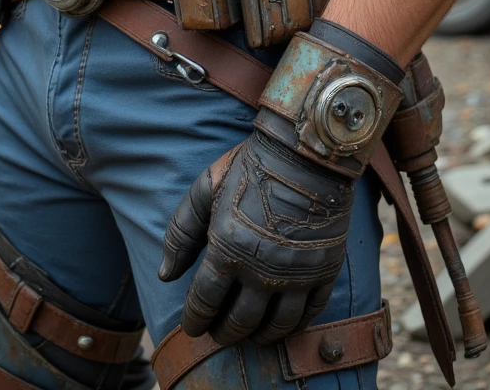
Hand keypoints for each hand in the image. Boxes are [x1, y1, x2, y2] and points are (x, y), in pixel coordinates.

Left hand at [159, 130, 354, 346]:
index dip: (195, 320)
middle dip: (223, 333)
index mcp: (228, 248)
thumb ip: (180, 233)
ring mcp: (296, 274)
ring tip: (249, 333)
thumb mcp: (206, 190)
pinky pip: (308, 315)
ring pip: (275, 327)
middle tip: (218, 333)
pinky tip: (282, 324)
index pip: (204, 303)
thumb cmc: (252, 167)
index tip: (192, 326)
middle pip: (239, 323)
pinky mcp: (324, 271)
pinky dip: (293, 327)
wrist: (306, 153)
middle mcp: (262, 270)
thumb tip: (165, 275)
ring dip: (258, 336)